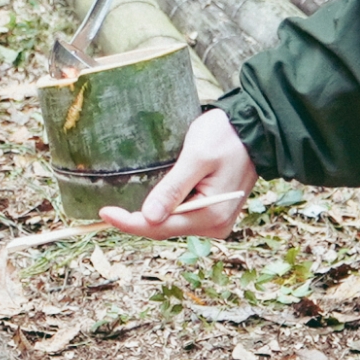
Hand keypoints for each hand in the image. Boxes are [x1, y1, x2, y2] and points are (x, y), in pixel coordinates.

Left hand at [103, 109, 255, 239]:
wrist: (255, 129)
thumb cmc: (226, 136)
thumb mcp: (196, 157)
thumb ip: (173, 188)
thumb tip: (149, 217)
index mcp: (211, 215)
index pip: (160, 228)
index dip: (129, 223)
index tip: (103, 212)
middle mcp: (214, 225)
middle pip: (164, 229)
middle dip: (137, 220)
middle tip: (108, 208)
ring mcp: (215, 221)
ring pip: (172, 224)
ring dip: (150, 215)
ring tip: (126, 201)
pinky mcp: (214, 212)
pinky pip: (182, 216)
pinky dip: (165, 209)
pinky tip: (152, 199)